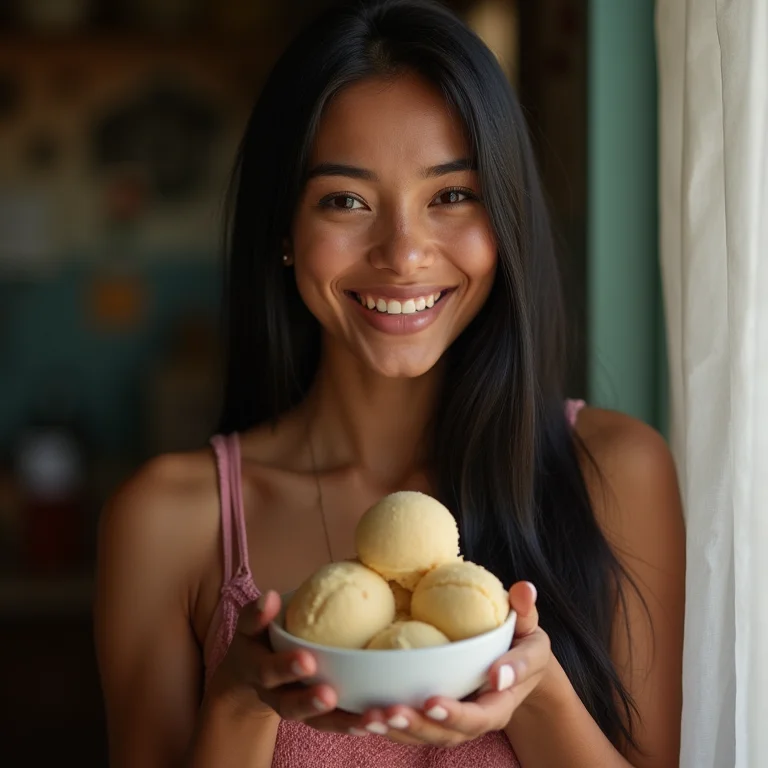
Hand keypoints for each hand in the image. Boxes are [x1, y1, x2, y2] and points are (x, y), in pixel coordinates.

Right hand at [207, 590, 362, 734]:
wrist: (253, 671)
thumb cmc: (258, 637)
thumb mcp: (251, 624)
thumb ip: (258, 613)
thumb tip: (270, 597)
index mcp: (257, 671)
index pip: (267, 671)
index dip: (284, 668)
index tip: (307, 660)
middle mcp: (275, 695)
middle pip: (289, 706)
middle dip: (309, 702)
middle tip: (329, 695)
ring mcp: (296, 708)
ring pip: (316, 723)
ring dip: (341, 721)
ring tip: (366, 717)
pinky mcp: (317, 716)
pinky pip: (334, 723)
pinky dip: (354, 724)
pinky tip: (376, 719)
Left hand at [356, 581, 552, 746]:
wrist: (516, 666)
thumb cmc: (521, 643)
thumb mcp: (529, 629)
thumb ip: (525, 612)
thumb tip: (523, 590)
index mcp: (501, 701)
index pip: (482, 715)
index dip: (457, 713)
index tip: (433, 701)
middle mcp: (476, 717)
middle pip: (447, 733)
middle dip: (418, 725)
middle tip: (391, 711)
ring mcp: (453, 721)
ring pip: (424, 735)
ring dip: (396, 729)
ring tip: (368, 717)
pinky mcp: (432, 715)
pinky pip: (409, 727)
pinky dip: (386, 725)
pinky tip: (359, 717)